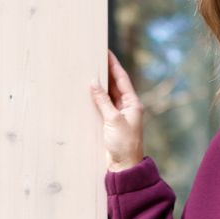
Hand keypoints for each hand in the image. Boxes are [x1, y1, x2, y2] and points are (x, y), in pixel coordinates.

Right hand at [90, 49, 144, 170]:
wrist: (124, 167)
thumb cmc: (124, 144)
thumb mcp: (113, 120)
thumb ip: (103, 101)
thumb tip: (93, 83)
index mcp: (133, 103)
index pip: (122, 78)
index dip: (113, 64)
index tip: (106, 51)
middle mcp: (126, 107)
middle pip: (114, 85)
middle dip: (105, 72)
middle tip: (93, 58)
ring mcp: (118, 115)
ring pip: (107, 95)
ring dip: (99, 85)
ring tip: (88, 70)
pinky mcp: (110, 124)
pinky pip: (102, 106)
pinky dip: (95, 99)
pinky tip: (86, 92)